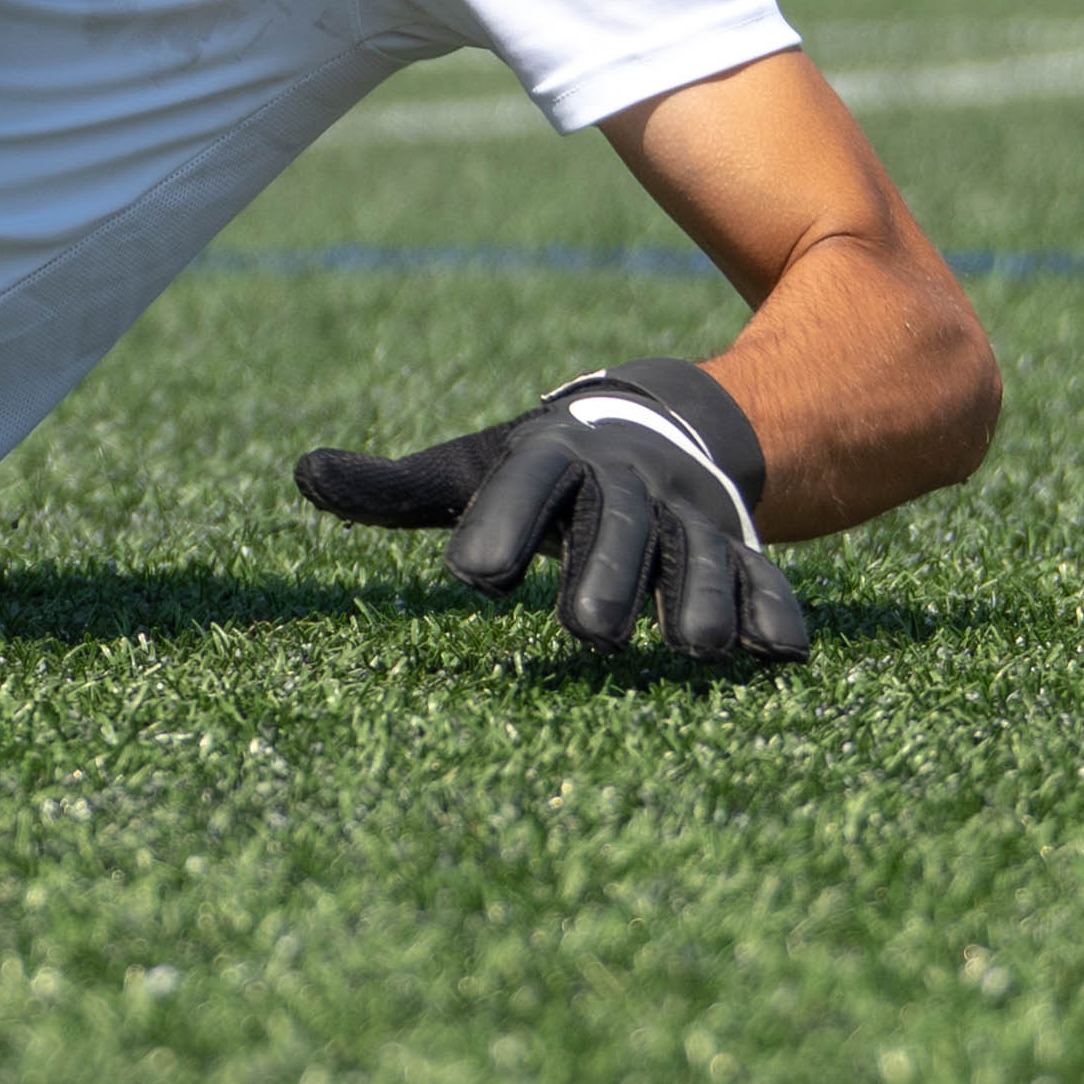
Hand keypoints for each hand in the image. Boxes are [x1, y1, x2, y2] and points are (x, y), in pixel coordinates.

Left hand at [295, 358, 811, 667]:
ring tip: (692, 651)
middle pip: (616, 526)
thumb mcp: (471, 469)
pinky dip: (775, 611)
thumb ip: (395, 488)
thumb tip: (302, 472)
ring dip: (697, 599)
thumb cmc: (542, 473)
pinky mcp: (736, 550)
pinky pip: (762, 578)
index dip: (499, 523)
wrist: (659, 427)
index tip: (470, 577)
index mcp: (554, 457)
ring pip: (696, 554)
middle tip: (585, 635)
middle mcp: (625, 483)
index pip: (523, 484)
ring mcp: (686, 516)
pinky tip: (782, 655)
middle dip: (605, 574)